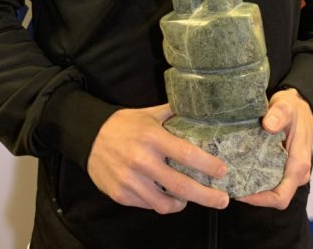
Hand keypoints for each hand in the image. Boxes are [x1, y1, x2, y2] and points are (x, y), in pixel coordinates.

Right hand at [87, 103, 229, 213]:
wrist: (89, 136)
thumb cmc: (124, 124)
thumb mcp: (149, 114)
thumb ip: (172, 113)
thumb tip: (198, 107)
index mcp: (151, 137)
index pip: (186, 153)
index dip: (207, 165)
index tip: (223, 170)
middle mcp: (141, 160)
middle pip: (180, 186)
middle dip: (206, 195)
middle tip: (222, 200)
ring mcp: (130, 180)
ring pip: (164, 203)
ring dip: (183, 203)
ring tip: (191, 198)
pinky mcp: (121, 195)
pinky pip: (148, 206)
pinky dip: (161, 203)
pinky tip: (165, 196)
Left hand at [237, 88, 312, 209]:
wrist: (299, 105)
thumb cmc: (294, 108)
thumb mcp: (286, 106)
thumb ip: (278, 114)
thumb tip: (268, 125)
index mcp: (299, 164)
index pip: (280, 196)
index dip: (260, 200)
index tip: (239, 192)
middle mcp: (296, 173)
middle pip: (273, 196)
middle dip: (251, 194)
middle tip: (228, 183)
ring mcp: (289, 171)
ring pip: (270, 188)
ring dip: (252, 186)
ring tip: (229, 177)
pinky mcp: (282, 166)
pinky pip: (269, 178)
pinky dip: (254, 177)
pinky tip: (238, 169)